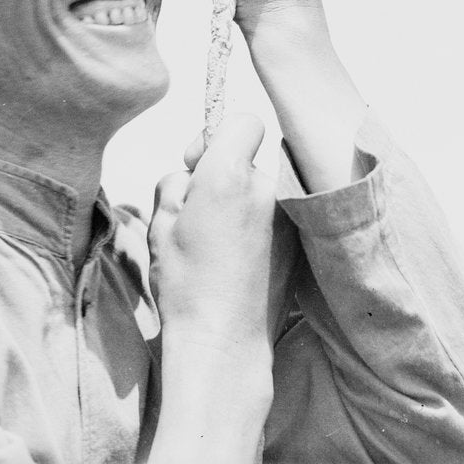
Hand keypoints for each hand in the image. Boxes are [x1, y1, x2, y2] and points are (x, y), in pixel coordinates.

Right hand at [148, 113, 279, 362]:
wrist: (223, 341)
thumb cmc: (185, 280)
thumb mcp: (162, 219)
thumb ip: (180, 177)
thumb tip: (197, 166)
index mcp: (230, 174)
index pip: (244, 121)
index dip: (218, 137)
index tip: (199, 164)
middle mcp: (267, 186)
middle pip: (249, 158)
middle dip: (226, 175)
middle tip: (202, 214)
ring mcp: (290, 214)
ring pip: (261, 188)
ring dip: (243, 202)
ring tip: (221, 245)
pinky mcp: (302, 240)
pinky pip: (277, 215)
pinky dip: (261, 226)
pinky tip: (242, 259)